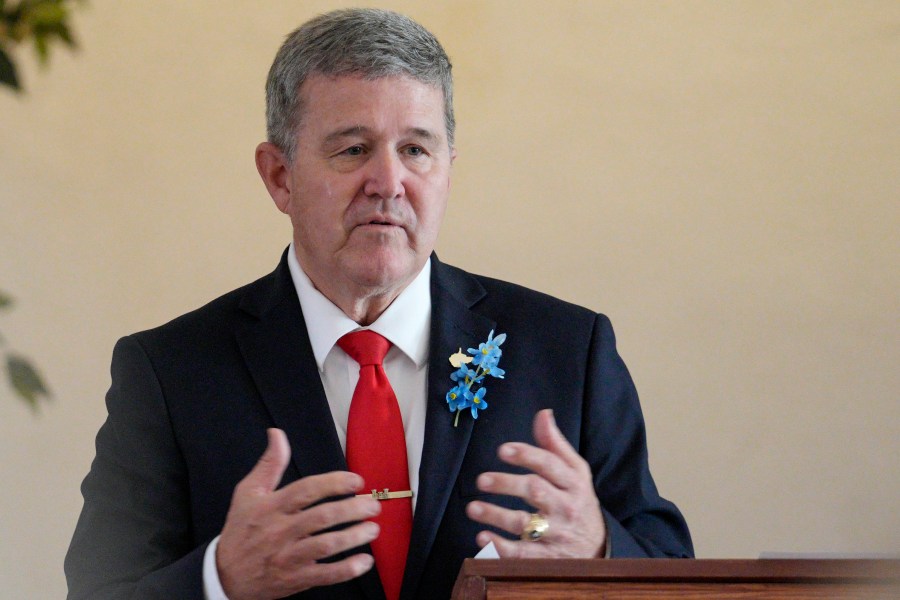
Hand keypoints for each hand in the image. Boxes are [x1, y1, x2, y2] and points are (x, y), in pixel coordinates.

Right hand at [216, 429, 380, 599]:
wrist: (225, 575)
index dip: (334, 483)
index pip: (306, 490)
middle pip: (321, 517)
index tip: (356, 481)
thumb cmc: (240, 530)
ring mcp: (288, 557)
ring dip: (353, 537)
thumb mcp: (248, 492)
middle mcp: (281, 531)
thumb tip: (277, 434)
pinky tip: (364, 561)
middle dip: (352, 509)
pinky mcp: (295, 579)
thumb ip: (270, 463)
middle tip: (372, 505)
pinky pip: (325, 575)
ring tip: (373, 529)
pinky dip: (347, 570)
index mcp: (272, 507)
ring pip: (326, 545)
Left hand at [465, 409, 606, 557]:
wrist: (599, 547)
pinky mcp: (547, 558)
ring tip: (472, 508)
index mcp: (574, 483)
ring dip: (496, 515)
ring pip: (525, 524)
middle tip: (481, 480)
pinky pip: (522, 554)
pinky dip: (501, 548)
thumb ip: (555, 445)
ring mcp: (557, 534)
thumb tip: (543, 414)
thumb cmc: (578, 501)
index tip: (503, 450)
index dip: (527, 455)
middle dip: (506, 484)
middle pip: (535, 492)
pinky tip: (482, 538)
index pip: (550, 465)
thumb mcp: (575, 472)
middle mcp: (566, 508)